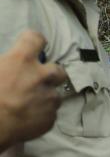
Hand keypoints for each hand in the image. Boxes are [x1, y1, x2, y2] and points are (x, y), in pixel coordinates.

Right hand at [0, 30, 67, 149]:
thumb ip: (4, 63)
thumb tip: (7, 64)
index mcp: (21, 60)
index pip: (36, 39)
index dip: (34, 40)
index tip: (33, 44)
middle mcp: (41, 76)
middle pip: (58, 70)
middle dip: (50, 74)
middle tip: (38, 79)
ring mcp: (49, 98)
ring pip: (54, 94)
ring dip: (45, 97)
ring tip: (29, 104)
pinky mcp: (51, 118)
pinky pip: (50, 113)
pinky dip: (42, 113)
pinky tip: (28, 117)